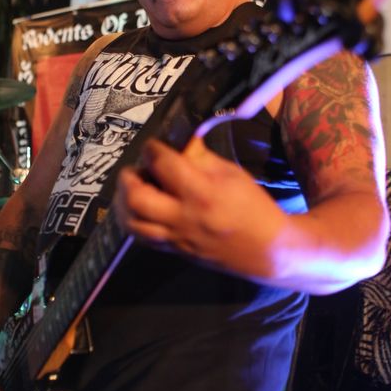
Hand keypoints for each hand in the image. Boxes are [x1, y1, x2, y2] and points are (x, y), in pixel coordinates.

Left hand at [114, 138, 285, 280]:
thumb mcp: (231, 173)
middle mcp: (184, 218)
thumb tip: (177, 138)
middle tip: (137, 168)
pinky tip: (140, 208)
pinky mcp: (174, 251)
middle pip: (137, 199)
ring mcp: (176, 238)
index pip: (163, 165)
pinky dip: (133, 219)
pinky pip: (141, 237)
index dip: (152, 149)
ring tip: (133, 187)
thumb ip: (199, 156)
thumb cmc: (252, 206)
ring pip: (131, 223)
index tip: (154, 145)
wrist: (266, 250)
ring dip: (123, 201)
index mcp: (202, 193)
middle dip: (128, 178)